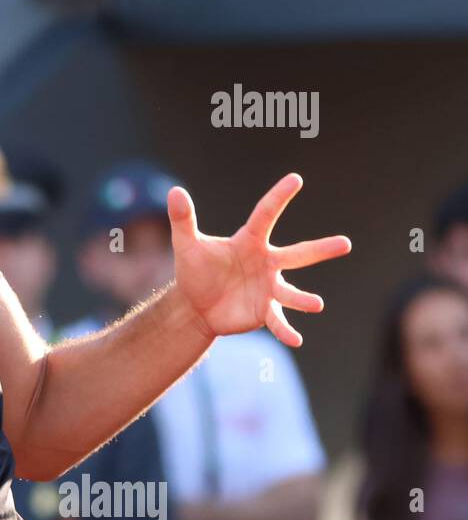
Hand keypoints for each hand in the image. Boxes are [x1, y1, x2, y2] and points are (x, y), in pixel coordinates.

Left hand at [168, 173, 350, 347]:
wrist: (195, 305)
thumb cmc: (196, 269)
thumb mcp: (186, 244)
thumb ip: (183, 219)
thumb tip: (174, 191)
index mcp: (251, 241)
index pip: (266, 215)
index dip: (278, 197)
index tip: (295, 179)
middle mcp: (267, 263)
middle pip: (297, 254)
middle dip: (321, 249)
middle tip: (346, 244)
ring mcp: (269, 288)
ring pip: (291, 292)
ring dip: (303, 299)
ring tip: (317, 304)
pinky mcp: (264, 311)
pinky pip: (278, 321)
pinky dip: (286, 331)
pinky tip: (296, 340)